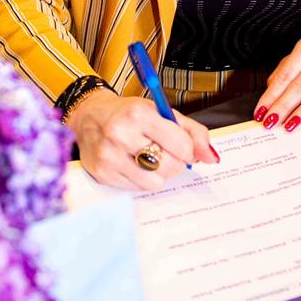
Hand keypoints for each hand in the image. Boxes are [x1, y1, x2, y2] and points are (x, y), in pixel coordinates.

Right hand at [66, 90, 218, 190]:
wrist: (89, 116)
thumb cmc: (130, 114)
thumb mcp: (161, 111)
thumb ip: (192, 132)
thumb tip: (211, 157)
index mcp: (139, 113)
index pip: (181, 145)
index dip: (189, 150)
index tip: (183, 147)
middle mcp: (121, 134)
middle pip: (170, 166)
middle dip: (176, 163)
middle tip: (167, 153)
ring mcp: (109, 156)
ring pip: (155, 182)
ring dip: (159, 174)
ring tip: (149, 159)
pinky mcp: (103, 174)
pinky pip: (138, 189)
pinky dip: (142, 179)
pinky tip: (133, 163)